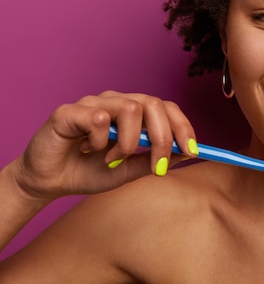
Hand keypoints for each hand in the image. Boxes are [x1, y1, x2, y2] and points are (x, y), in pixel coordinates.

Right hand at [12, 91, 197, 200]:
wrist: (50, 181)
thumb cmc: (89, 171)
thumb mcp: (129, 171)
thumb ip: (154, 160)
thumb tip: (186, 153)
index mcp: (133, 112)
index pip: (166, 108)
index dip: (183, 127)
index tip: (193, 151)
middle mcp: (116, 101)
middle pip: (154, 104)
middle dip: (163, 138)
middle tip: (158, 166)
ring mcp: (93, 103)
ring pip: (131, 108)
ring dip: (129, 143)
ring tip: (114, 160)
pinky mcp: (70, 110)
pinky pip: (99, 118)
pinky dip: (101, 141)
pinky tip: (89, 150)